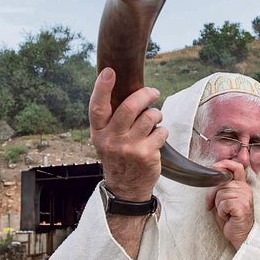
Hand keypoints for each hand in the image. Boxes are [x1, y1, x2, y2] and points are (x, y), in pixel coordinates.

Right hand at [89, 68, 167, 200]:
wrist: (126, 188)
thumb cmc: (118, 157)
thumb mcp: (106, 139)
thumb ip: (112, 119)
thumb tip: (127, 90)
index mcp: (99, 132)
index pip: (97, 107)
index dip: (102, 88)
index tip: (109, 72)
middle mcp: (112, 139)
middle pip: (129, 107)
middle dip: (145, 94)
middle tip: (153, 92)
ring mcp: (129, 148)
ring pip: (149, 117)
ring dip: (156, 114)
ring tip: (154, 119)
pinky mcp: (146, 154)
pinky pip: (161, 131)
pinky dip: (162, 131)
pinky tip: (156, 138)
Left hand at [205, 160, 253, 249]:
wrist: (241, 236)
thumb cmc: (231, 218)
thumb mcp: (225, 198)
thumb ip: (221, 187)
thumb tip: (210, 177)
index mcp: (242, 185)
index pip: (236, 167)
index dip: (224, 164)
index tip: (214, 167)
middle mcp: (245, 189)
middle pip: (221, 183)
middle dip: (212, 194)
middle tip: (213, 205)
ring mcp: (245, 197)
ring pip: (220, 194)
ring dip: (218, 205)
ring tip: (225, 212)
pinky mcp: (242, 206)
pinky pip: (223, 204)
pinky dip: (221, 212)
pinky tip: (228, 216)